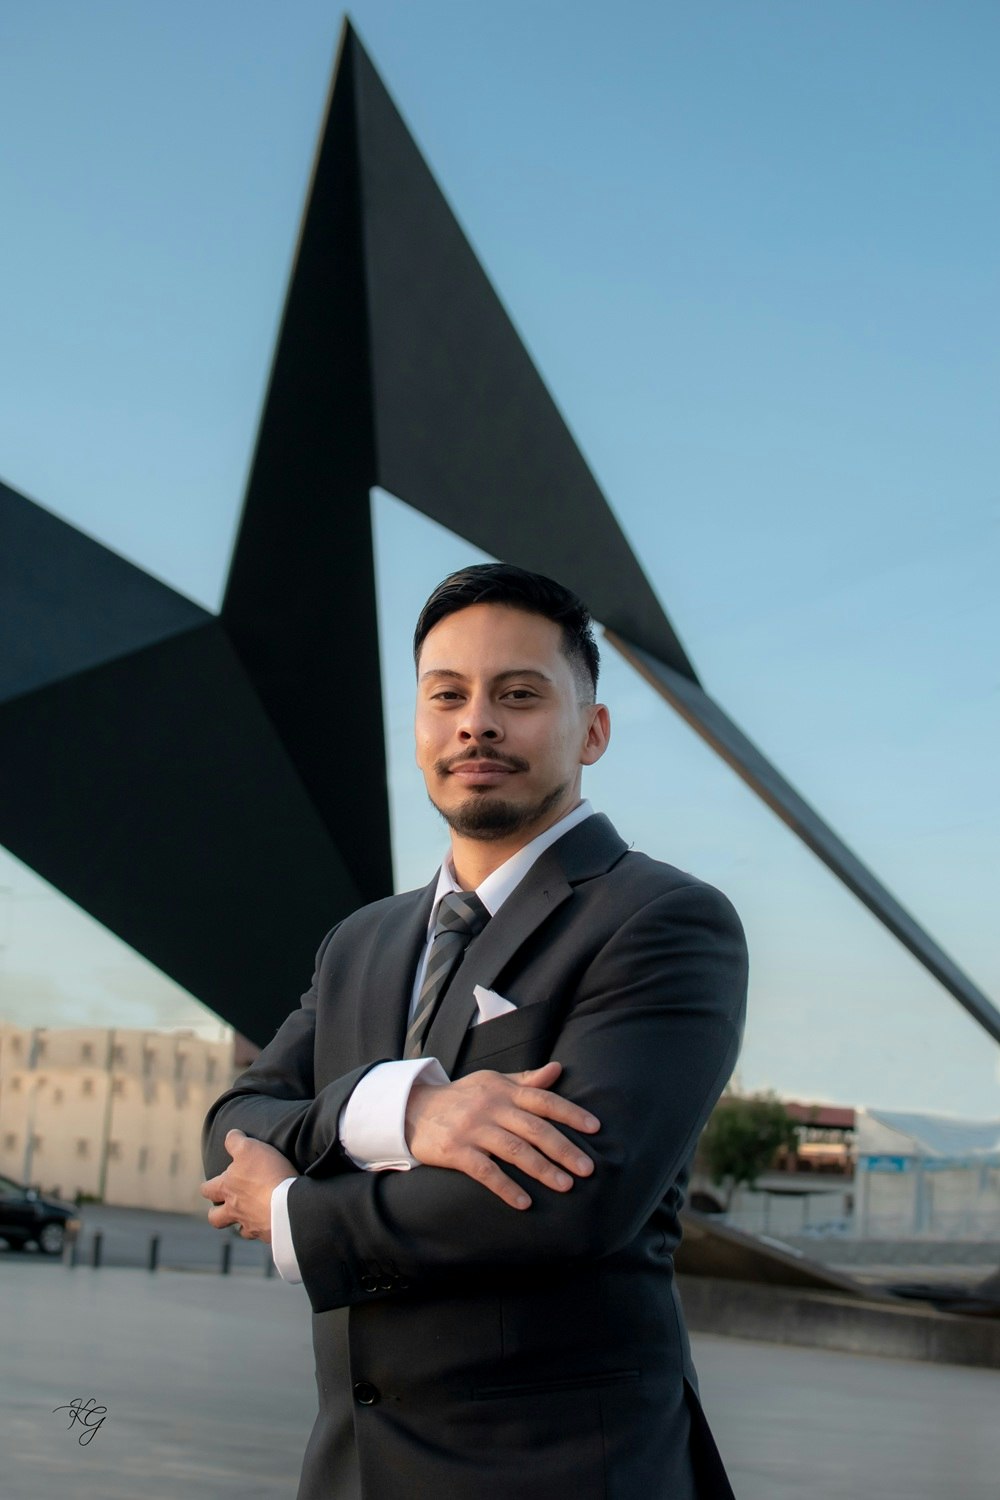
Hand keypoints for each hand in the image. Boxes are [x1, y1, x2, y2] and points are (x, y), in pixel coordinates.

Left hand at [199, 1129, 298, 1242]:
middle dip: (216, 1213)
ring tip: (249, 1217)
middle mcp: (235, 1210)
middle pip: (215, 1218)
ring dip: (241, 1224)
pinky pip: (262, 1235)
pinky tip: (272, 1224)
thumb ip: (235, 1141)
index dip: (208, 1187)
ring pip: (239, 1230)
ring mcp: (251, 1225)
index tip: (211, 1185)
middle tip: (223, 1207)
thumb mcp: (249, 1148)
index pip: (207, 1189)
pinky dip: (264, 1230)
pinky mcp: (268, 1235)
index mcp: (227, 1189)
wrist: (288, 1205)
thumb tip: (230, 1135)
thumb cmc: (267, 1175)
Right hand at [404, 1060, 599, 1209]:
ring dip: (543, 1169)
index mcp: (504, 1090)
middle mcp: (491, 1107)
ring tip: (566, 1186)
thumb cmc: (462, 1097)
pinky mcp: (456, 1151)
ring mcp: (473, 1129)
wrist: (413, 1109)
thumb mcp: (492, 1082)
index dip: (571, 1113)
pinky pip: (485, 1171)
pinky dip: (506, 1187)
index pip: (544, 1099)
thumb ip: (525, 1081)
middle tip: (588, 1168)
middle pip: (535, 1128)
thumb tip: (557, 1069)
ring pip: (515, 1150)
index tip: (595, 1128)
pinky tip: (524, 1202)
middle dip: (564, 1148)